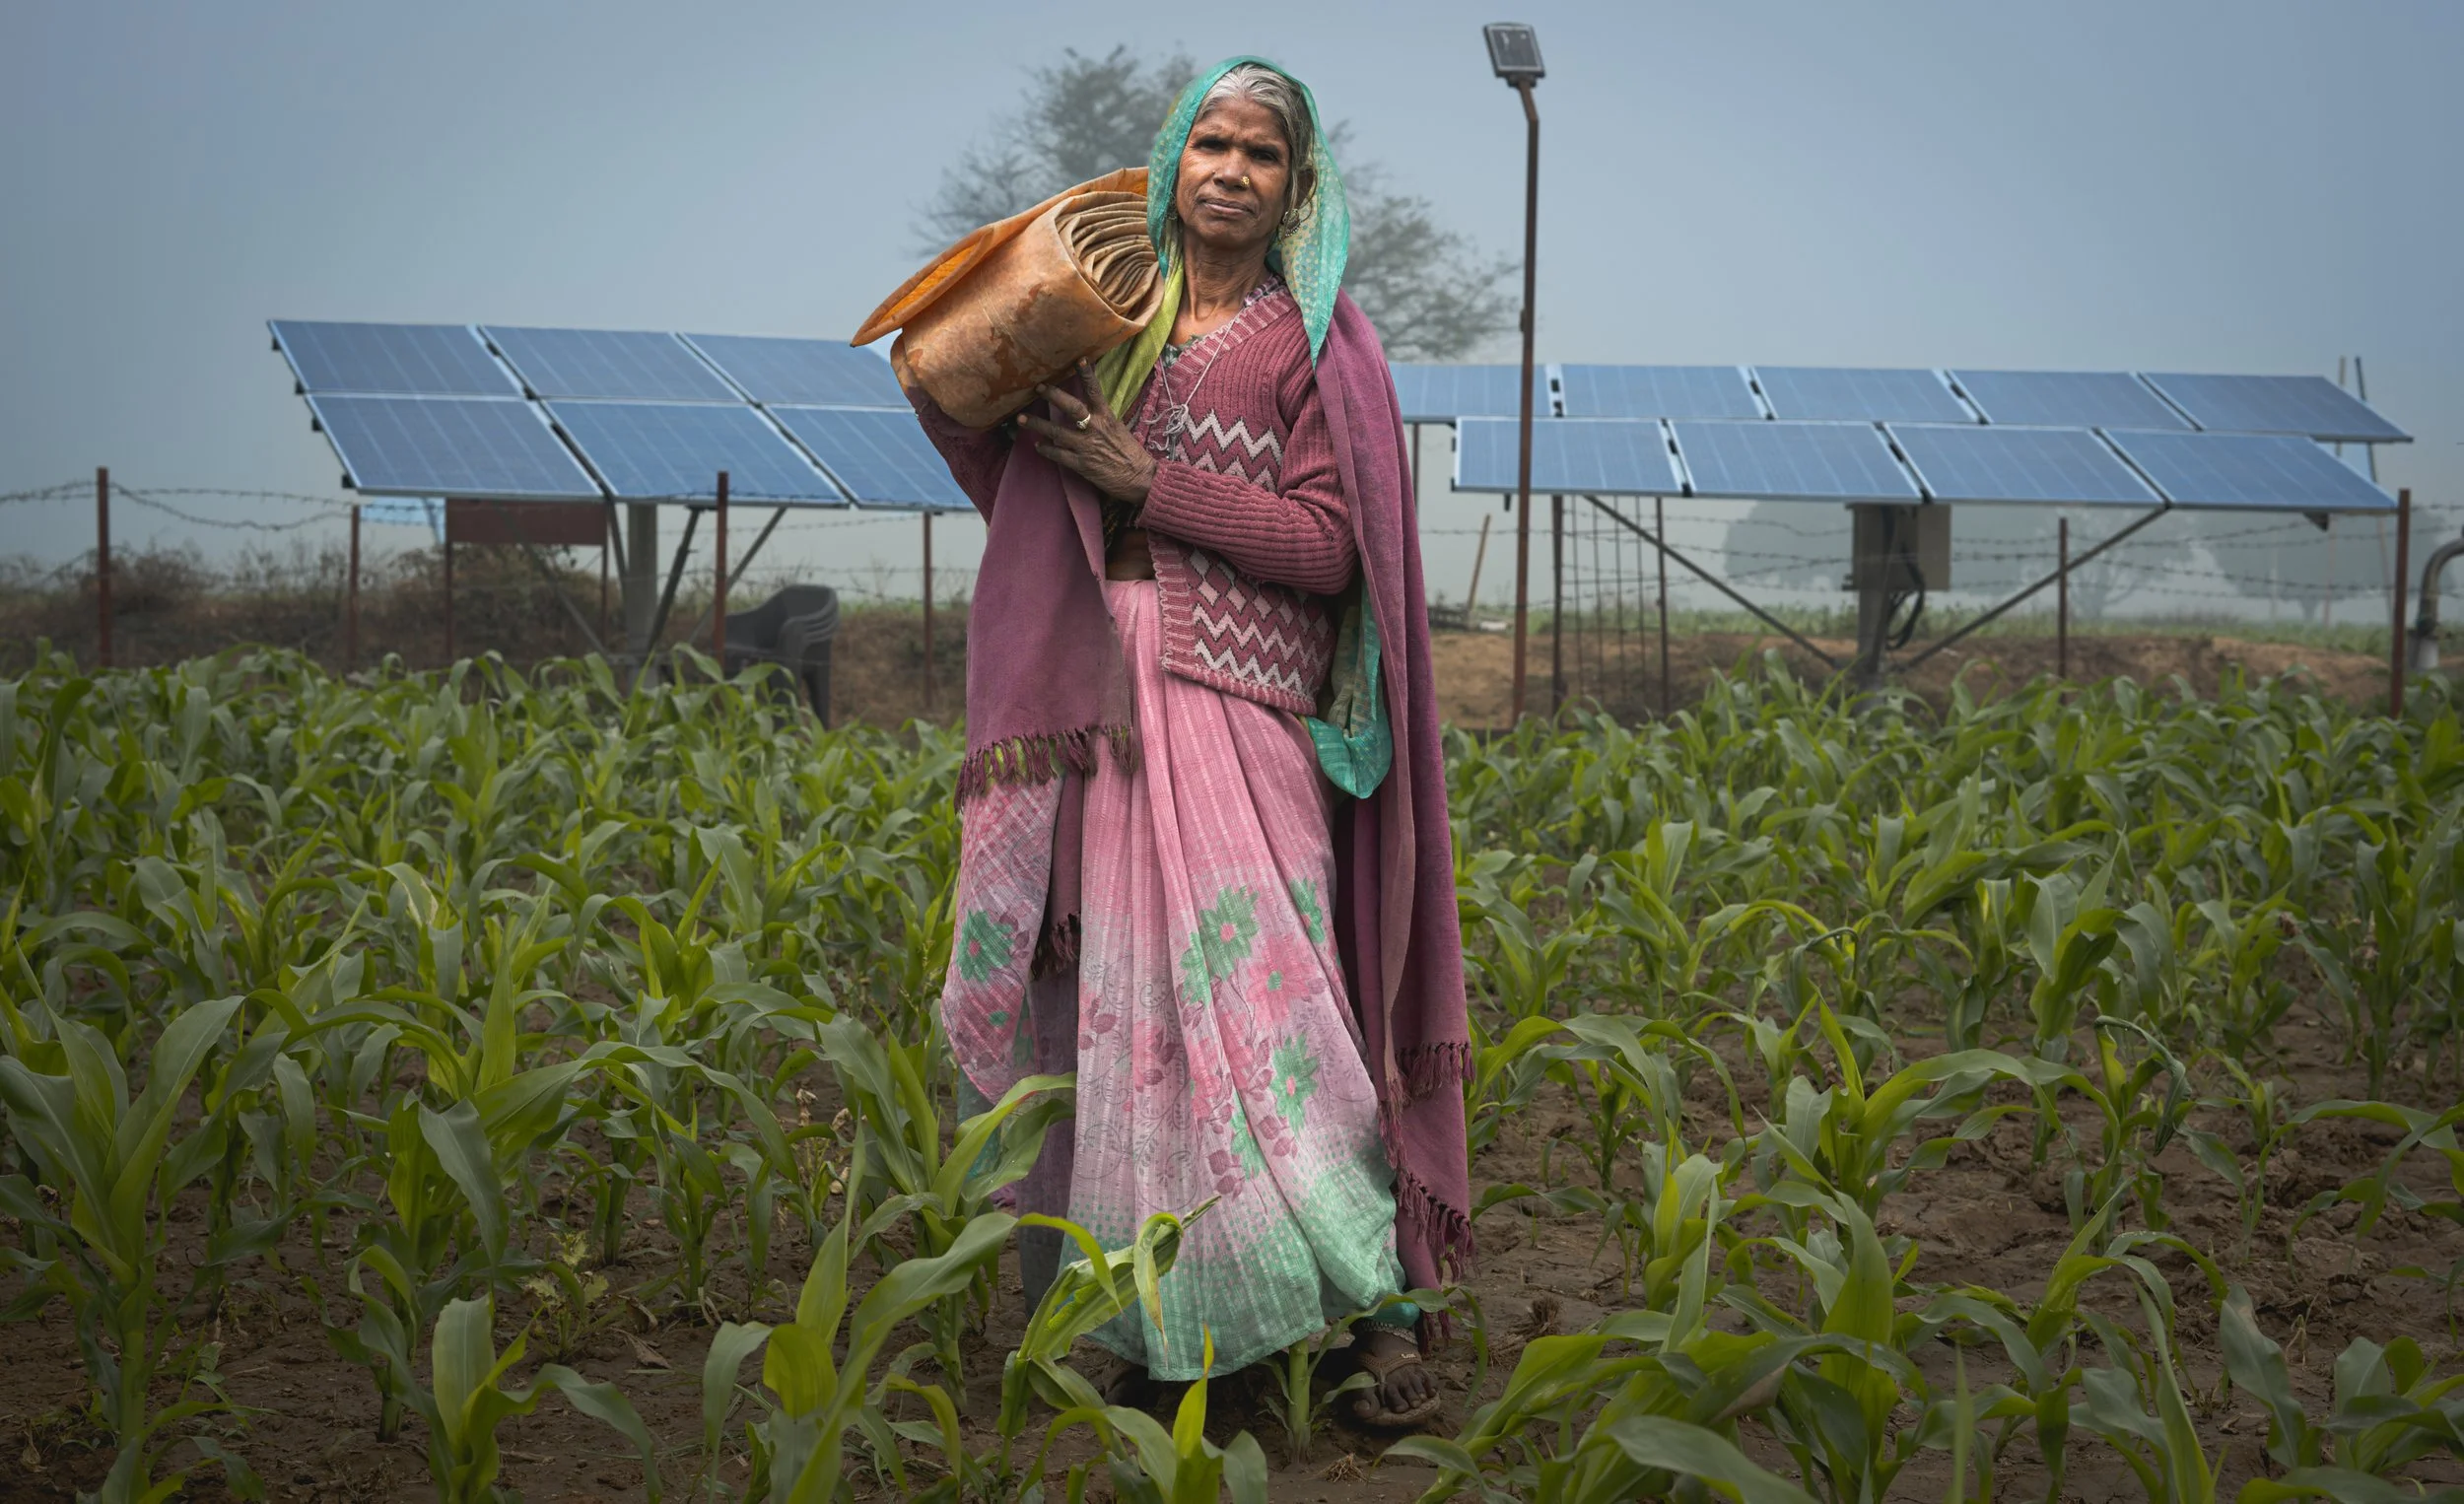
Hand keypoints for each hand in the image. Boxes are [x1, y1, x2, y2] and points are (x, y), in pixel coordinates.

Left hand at [1017, 368, 1155, 502]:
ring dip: (1036, 424)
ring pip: (1056, 432)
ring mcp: (1086, 446)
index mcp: (1106, 417)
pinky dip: (1046, 449)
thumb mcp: (1118, 429)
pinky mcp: (1081, 464)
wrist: (1139, 478)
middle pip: (1071, 407)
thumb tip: (1085, 411)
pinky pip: (1057, 454)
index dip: (1087, 375)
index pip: (1095, 391)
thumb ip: (1101, 419)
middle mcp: (1095, 428)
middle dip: (1053, 395)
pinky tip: (1038, 445)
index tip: (1079, 360)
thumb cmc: (1130, 453)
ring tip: (1020, 419)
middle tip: (1038, 387)